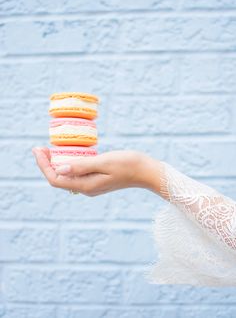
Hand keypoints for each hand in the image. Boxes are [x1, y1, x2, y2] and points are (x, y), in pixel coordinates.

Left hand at [32, 147, 161, 196]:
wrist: (146, 172)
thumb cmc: (128, 164)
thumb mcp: (104, 162)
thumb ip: (82, 166)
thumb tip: (60, 169)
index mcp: (86, 185)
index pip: (56, 178)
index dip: (43, 165)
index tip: (37, 149)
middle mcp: (86, 188)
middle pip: (59, 179)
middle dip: (46, 164)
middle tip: (40, 148)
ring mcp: (91, 185)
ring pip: (66, 177)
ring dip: (56, 164)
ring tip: (49, 150)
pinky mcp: (96, 180)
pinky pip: (76, 174)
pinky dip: (67, 164)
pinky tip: (67, 155)